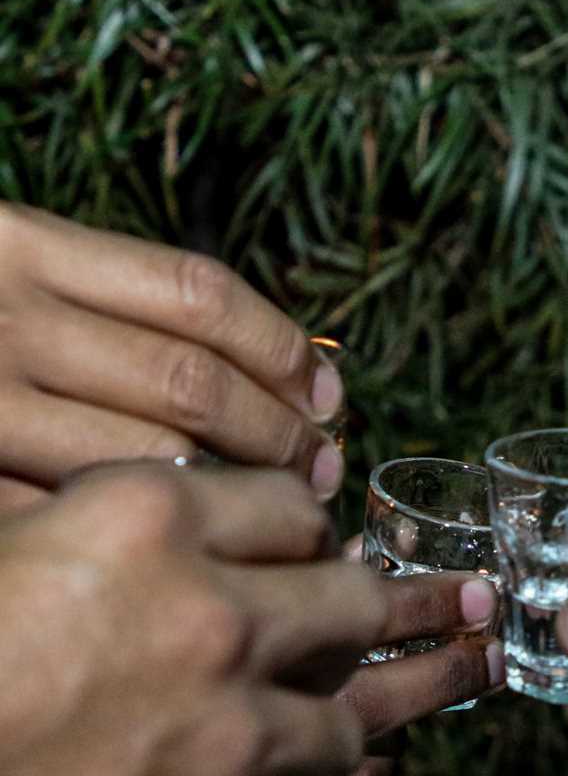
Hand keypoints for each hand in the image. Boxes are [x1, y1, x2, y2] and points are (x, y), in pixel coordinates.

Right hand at [0, 202, 343, 511]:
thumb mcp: (11, 266)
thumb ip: (105, 295)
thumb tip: (260, 361)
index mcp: (23, 244)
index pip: (198, 294)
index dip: (283, 351)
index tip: (327, 396)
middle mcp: (3, 315)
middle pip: (191, 382)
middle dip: (277, 433)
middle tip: (320, 467)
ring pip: (153, 454)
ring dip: (237, 488)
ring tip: (280, 506)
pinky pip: (91, 508)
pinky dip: (160, 521)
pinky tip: (194, 532)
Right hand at [0, 464, 499, 775]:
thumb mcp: (1, 552)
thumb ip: (97, 527)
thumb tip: (184, 525)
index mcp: (140, 524)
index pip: (287, 504)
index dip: (312, 526)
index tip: (330, 544)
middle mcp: (206, 622)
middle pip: (355, 599)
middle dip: (417, 602)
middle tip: (469, 604)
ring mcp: (224, 743)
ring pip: (351, 722)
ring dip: (386, 714)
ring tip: (447, 688)